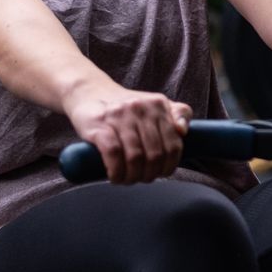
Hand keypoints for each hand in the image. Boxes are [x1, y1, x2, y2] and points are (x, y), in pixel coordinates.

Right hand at [64, 84, 190, 184]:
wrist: (87, 91)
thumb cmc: (124, 106)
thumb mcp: (154, 104)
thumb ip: (176, 114)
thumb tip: (183, 131)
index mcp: (159, 105)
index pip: (174, 144)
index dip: (169, 165)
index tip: (161, 173)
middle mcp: (141, 108)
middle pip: (155, 154)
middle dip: (150, 173)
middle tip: (143, 178)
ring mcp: (120, 116)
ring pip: (135, 157)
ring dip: (132, 176)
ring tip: (128, 180)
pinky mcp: (99, 125)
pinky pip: (113, 153)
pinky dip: (116, 171)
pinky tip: (115, 176)